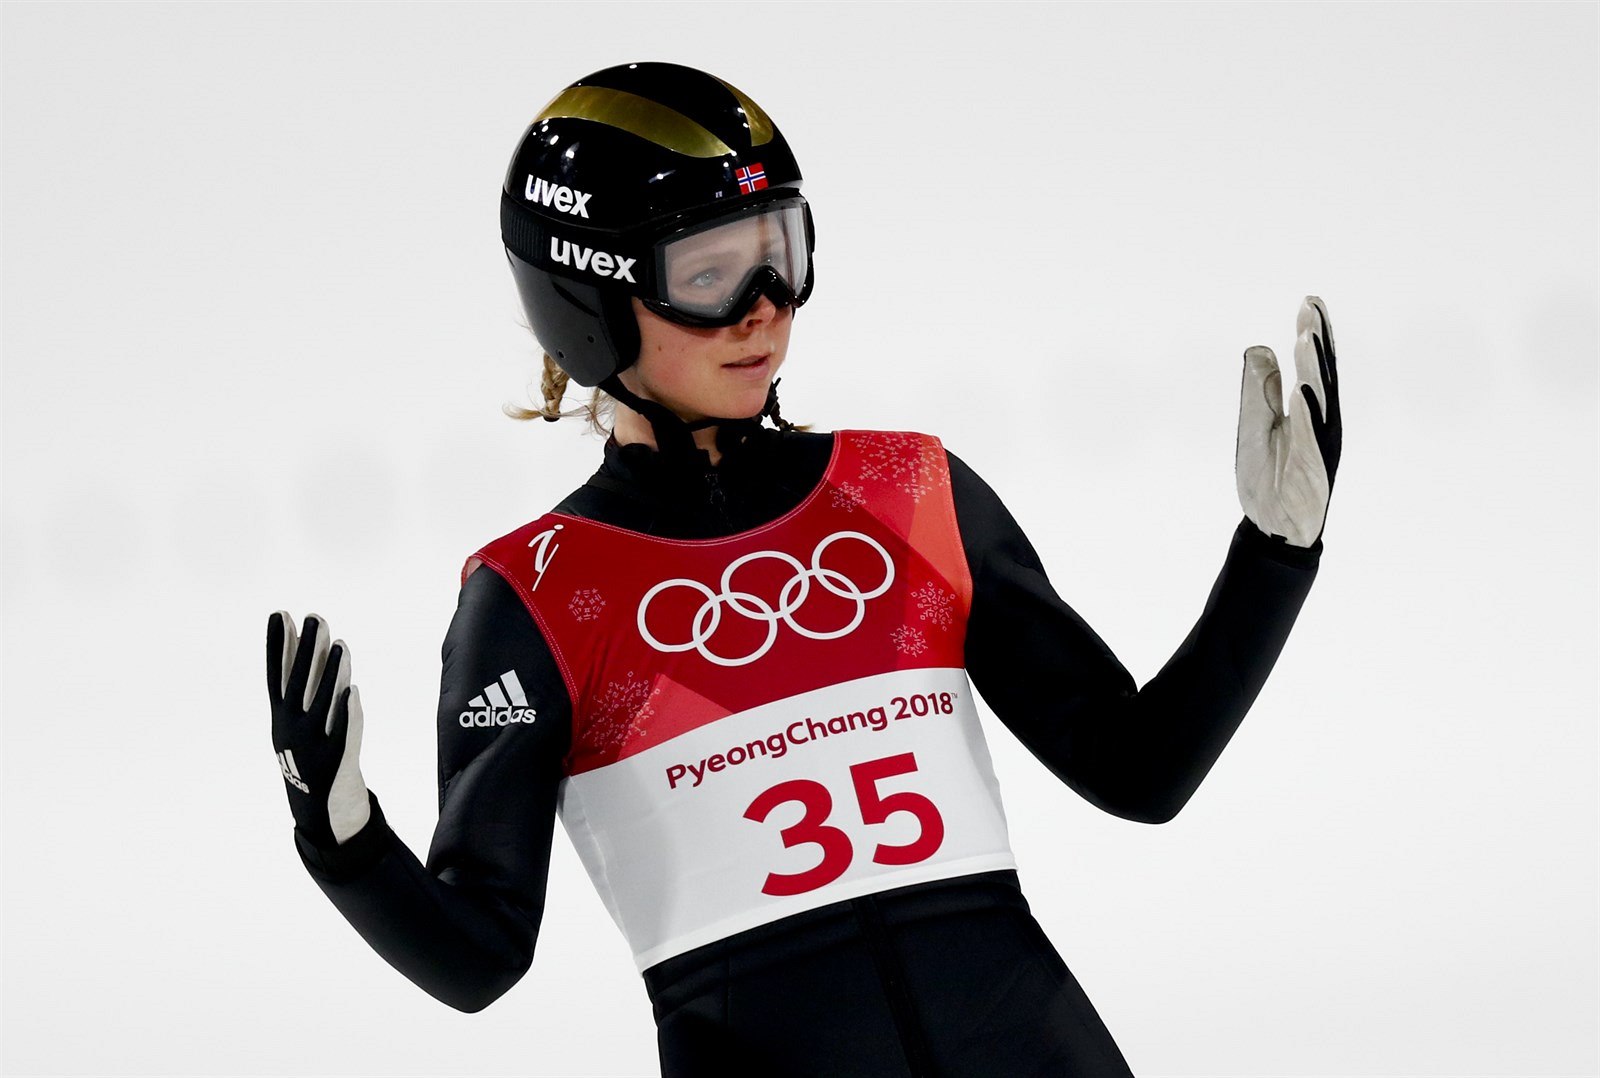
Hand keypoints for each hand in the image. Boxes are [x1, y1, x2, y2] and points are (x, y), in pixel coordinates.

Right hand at [266, 612, 370, 845]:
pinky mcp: (336, 755)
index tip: (280, 614)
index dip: (278, 644)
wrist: (316, 798)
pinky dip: (346, 712)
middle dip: (307, 649)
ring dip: (332, 673)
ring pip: (324, 701)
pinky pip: (342, 730)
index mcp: (280, 714)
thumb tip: (298, 633)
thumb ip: (298, 676)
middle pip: (301, 681)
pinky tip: (352, 691)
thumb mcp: (292, 715)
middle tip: (316, 617)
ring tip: (340, 644)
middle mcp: (292, 725)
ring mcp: (313, 741)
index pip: (277, 672)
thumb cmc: (305, 746)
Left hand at [1235, 295, 1341, 547]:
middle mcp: (1319, 423)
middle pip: (1320, 375)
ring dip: (1313, 368)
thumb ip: (1259, 390)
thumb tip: (1261, 349)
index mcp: (1307, 412)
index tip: (1309, 303)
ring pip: (1318, 399)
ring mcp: (1318, 444)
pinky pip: (1310, 435)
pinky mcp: (1312, 467)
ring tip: (1307, 336)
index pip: (1311, 367)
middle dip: (1317, 341)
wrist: (1270, 528)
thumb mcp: (1255, 425)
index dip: (1312, 336)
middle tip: (1312, 305)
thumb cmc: (1267, 479)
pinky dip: (1307, 411)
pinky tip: (1302, 388)